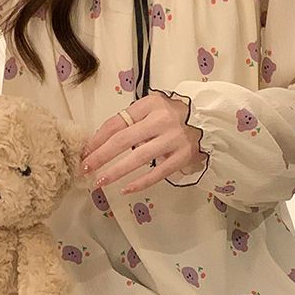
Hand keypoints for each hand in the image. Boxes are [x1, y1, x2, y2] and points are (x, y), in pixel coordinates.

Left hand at [79, 90, 206, 193]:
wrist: (210, 121)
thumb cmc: (173, 116)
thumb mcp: (152, 109)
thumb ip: (131, 120)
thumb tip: (100, 141)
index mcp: (150, 104)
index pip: (117, 122)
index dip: (97, 139)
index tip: (84, 152)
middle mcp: (162, 120)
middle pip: (123, 140)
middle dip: (101, 156)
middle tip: (85, 168)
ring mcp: (174, 139)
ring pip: (138, 158)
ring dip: (116, 171)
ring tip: (100, 182)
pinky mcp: (183, 156)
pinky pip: (158, 173)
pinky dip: (140, 182)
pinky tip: (125, 189)